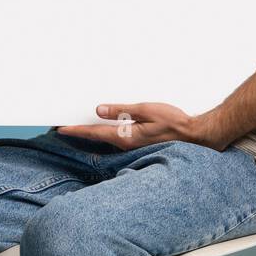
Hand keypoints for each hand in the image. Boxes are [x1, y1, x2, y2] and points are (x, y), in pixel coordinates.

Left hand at [55, 102, 212, 150]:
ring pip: (106, 139)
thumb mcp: (146, 110)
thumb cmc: (174, 123)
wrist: (195, 136)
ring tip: (80, 125)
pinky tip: (105, 127)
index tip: (60, 128)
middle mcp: (126, 143)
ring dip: (93, 132)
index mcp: (125, 135)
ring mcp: (133, 146)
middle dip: (80, 131)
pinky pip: (117, 139)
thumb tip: (99, 109)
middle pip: (97, 138)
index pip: (94, 132)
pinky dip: (106, 133)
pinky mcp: (139, 144)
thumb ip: (122, 110)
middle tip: (64, 125)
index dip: (76, 129)